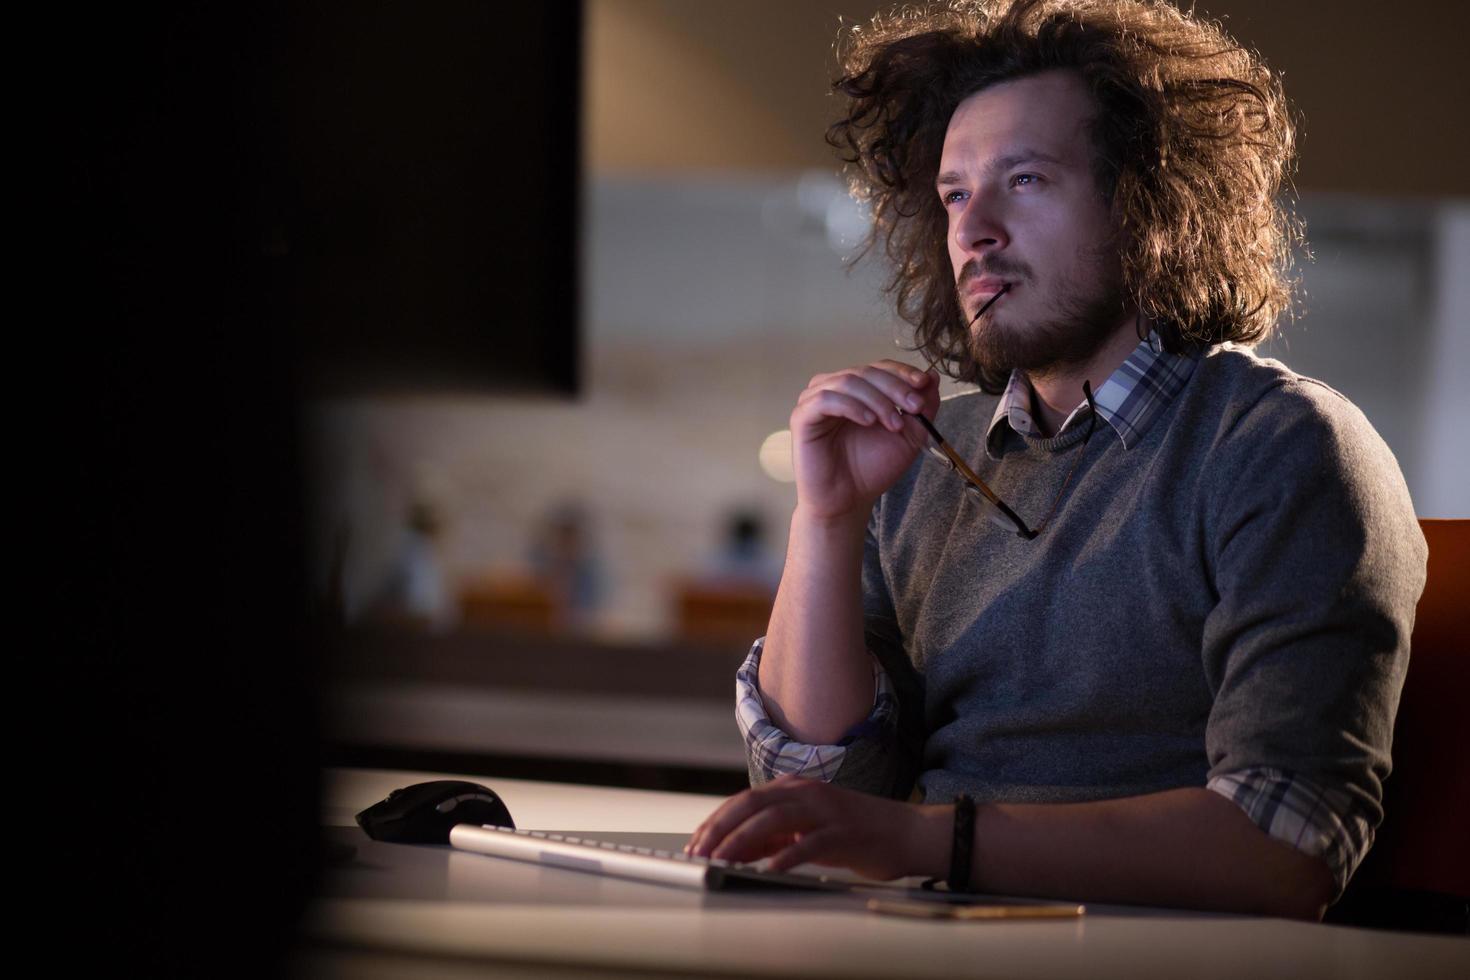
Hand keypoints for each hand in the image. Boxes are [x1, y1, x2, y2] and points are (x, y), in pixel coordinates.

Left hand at [684, 774, 946, 880]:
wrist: (907, 833)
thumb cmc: (856, 833)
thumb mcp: (807, 831)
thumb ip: (774, 837)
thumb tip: (735, 851)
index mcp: (795, 788)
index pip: (743, 800)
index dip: (716, 821)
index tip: (695, 844)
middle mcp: (806, 792)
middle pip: (751, 804)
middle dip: (719, 829)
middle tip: (698, 853)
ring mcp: (825, 810)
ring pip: (773, 819)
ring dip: (741, 841)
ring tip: (721, 861)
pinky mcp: (843, 832)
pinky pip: (808, 843)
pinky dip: (785, 856)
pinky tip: (768, 870)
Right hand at [790, 361, 939, 523]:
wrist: (848, 501)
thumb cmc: (872, 469)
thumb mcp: (908, 435)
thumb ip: (923, 407)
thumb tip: (933, 375)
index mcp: (856, 390)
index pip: (879, 367)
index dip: (902, 371)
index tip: (924, 383)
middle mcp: (834, 390)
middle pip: (865, 371)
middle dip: (894, 387)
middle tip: (915, 407)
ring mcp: (815, 401)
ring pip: (847, 381)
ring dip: (877, 399)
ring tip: (893, 423)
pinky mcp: (802, 417)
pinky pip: (825, 399)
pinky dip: (851, 406)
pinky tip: (868, 421)